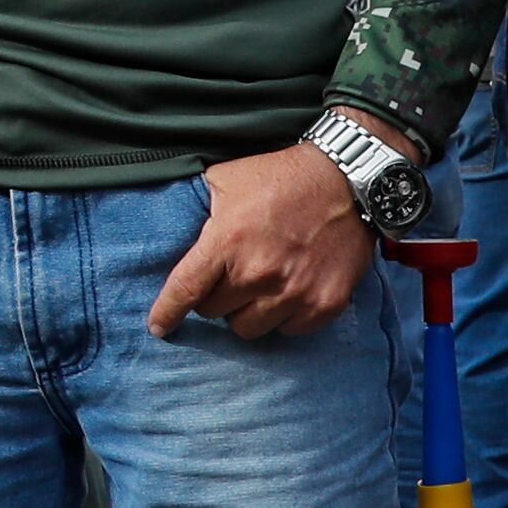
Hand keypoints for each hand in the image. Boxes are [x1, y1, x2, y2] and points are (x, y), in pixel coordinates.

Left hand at [146, 140, 381, 340]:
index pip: (184, 291)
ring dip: (247, 311)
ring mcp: (293, 292)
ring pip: (248, 328)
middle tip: (231, 277)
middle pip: (214, 312)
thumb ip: (200, 210)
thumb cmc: (282, 177)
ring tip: (259, 287)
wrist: (348, 179)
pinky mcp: (324, 304)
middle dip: (216, 297)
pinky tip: (288, 292)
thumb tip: (180, 232)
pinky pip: (289, 330)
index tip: (159, 327)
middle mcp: (258, 273)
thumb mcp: (227, 179)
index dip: (167, 313)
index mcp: (227, 242)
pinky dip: (284, 316)